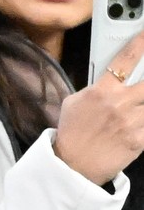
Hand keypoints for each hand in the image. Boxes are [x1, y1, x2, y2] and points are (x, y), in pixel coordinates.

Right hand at [52, 19, 143, 183]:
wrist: (73, 165)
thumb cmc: (72, 133)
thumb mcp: (73, 103)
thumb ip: (94, 89)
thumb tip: (107, 81)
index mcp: (101, 91)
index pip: (124, 61)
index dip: (140, 44)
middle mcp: (119, 104)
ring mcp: (132, 122)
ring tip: (138, 108)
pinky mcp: (140, 140)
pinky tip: (140, 124)